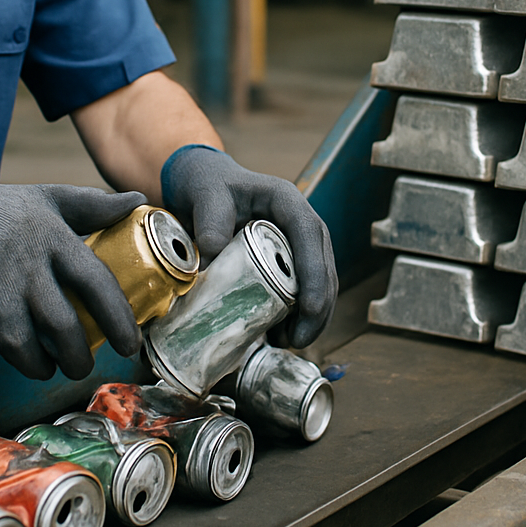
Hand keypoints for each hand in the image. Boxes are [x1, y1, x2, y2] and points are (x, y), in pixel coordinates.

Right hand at [0, 158, 145, 380]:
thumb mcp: (49, 197)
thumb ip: (95, 205)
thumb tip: (139, 200)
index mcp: (56, 235)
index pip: (96, 279)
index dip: (118, 314)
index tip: (131, 341)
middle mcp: (33, 261)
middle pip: (67, 320)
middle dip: (82, 353)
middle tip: (93, 365)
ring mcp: (6, 282)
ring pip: (36, 338)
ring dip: (58, 362)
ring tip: (68, 368)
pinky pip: (10, 342)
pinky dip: (27, 361)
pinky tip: (37, 364)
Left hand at [161, 146, 336, 346]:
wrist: (203, 183)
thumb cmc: (208, 185)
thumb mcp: (206, 196)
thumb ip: (210, 222)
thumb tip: (212, 262)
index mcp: (286, 201)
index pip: (310, 235)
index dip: (315, 273)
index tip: (308, 307)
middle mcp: (300, 222)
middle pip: (322, 265)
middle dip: (318, 306)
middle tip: (297, 340)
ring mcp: (297, 242)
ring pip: (318, 282)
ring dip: (311, 315)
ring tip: (289, 343)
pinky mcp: (287, 259)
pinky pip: (300, 288)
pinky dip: (295, 313)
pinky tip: (279, 334)